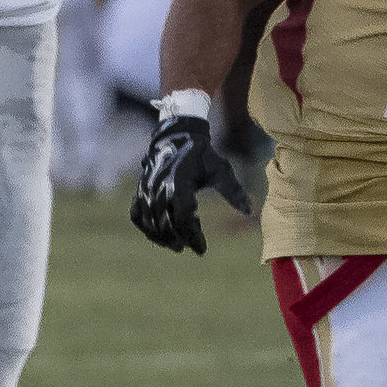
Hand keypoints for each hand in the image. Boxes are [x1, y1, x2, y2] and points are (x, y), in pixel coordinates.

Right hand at [130, 112, 252, 254]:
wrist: (177, 136)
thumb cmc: (202, 155)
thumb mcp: (221, 169)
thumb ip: (233, 191)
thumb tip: (249, 211)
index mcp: (179, 182)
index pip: (182, 218)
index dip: (192, 237)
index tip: (202, 250)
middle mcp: (159, 187)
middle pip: (165, 225)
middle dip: (178, 240)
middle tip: (191, 246)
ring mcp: (146, 189)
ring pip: (149, 223)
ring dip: (163, 238)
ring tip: (178, 244)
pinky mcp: (140, 190)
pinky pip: (136, 215)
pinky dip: (145, 228)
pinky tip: (159, 234)